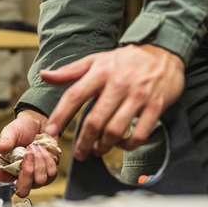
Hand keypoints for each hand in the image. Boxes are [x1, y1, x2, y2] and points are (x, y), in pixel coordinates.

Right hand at [0, 110, 57, 196]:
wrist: (38, 123)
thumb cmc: (21, 129)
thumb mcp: (10, 132)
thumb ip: (6, 141)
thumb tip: (1, 148)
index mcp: (5, 171)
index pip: (0, 188)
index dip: (1, 190)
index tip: (7, 180)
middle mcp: (20, 177)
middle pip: (23, 191)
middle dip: (28, 172)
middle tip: (28, 154)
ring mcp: (35, 177)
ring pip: (40, 181)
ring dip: (39, 161)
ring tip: (35, 146)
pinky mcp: (49, 173)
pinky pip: (51, 173)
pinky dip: (48, 159)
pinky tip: (43, 149)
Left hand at [42, 44, 184, 160]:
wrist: (163, 53)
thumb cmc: (125, 60)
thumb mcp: (96, 60)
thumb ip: (70, 71)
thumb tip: (44, 75)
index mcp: (100, 72)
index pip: (74, 95)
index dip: (60, 116)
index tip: (50, 132)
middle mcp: (118, 84)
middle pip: (94, 120)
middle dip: (83, 142)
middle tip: (79, 153)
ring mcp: (138, 96)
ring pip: (115, 130)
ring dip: (103, 146)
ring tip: (97, 149)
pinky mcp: (155, 106)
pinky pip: (139, 134)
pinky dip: (128, 145)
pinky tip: (121, 144)